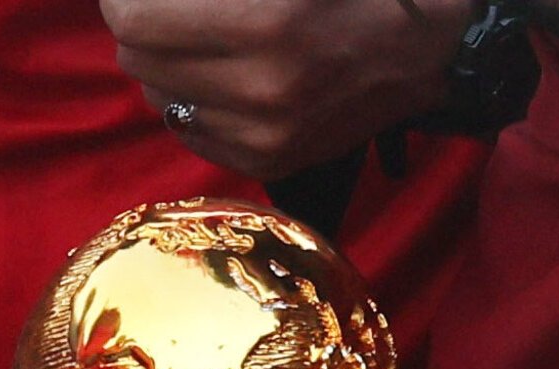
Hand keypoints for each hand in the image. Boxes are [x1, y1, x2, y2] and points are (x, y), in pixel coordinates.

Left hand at [103, 0, 471, 179]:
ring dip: (166, 67)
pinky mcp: (268, 163)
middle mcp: (261, 86)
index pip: (136, 20)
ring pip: (159, 99)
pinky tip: (225, 78)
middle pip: (137, 61)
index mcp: (268, 20)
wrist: (435, 45)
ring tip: (201, 42)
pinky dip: (194, 102)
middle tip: (163, 9)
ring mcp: (264, 134)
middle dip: (142, 29)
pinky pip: (189, 131)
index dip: (123, 0)